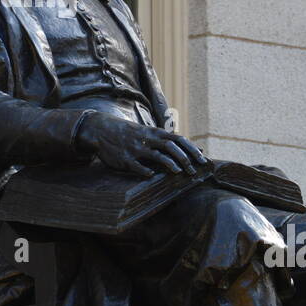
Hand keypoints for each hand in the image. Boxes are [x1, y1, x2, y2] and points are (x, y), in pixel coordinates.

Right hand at [75, 112, 208, 177]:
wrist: (102, 130)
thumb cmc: (130, 133)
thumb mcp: (149, 133)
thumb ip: (168, 140)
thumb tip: (195, 148)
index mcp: (155, 133)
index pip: (179, 139)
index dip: (191, 149)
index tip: (203, 160)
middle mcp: (148, 139)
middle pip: (171, 146)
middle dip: (184, 158)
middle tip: (193, 171)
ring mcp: (136, 149)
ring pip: (156, 155)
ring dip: (169, 163)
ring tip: (178, 172)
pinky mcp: (125, 158)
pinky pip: (137, 166)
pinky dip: (145, 171)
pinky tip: (152, 176)